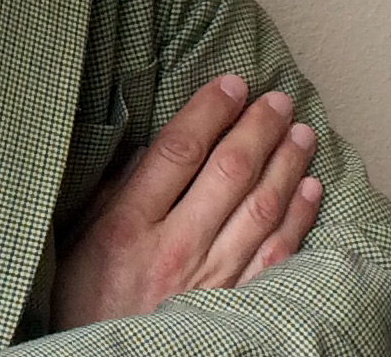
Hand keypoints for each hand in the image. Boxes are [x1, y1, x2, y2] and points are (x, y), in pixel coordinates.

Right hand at [51, 74, 322, 329]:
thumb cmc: (87, 304)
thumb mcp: (80, 242)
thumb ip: (113, 194)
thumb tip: (149, 148)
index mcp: (127, 225)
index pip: (178, 150)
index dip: (210, 110)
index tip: (232, 84)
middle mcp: (173, 248)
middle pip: (228, 172)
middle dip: (258, 128)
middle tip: (279, 100)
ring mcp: (210, 280)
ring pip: (260, 208)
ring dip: (286, 164)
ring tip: (302, 132)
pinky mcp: (237, 307)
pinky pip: (277, 256)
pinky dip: (299, 219)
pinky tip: (310, 189)